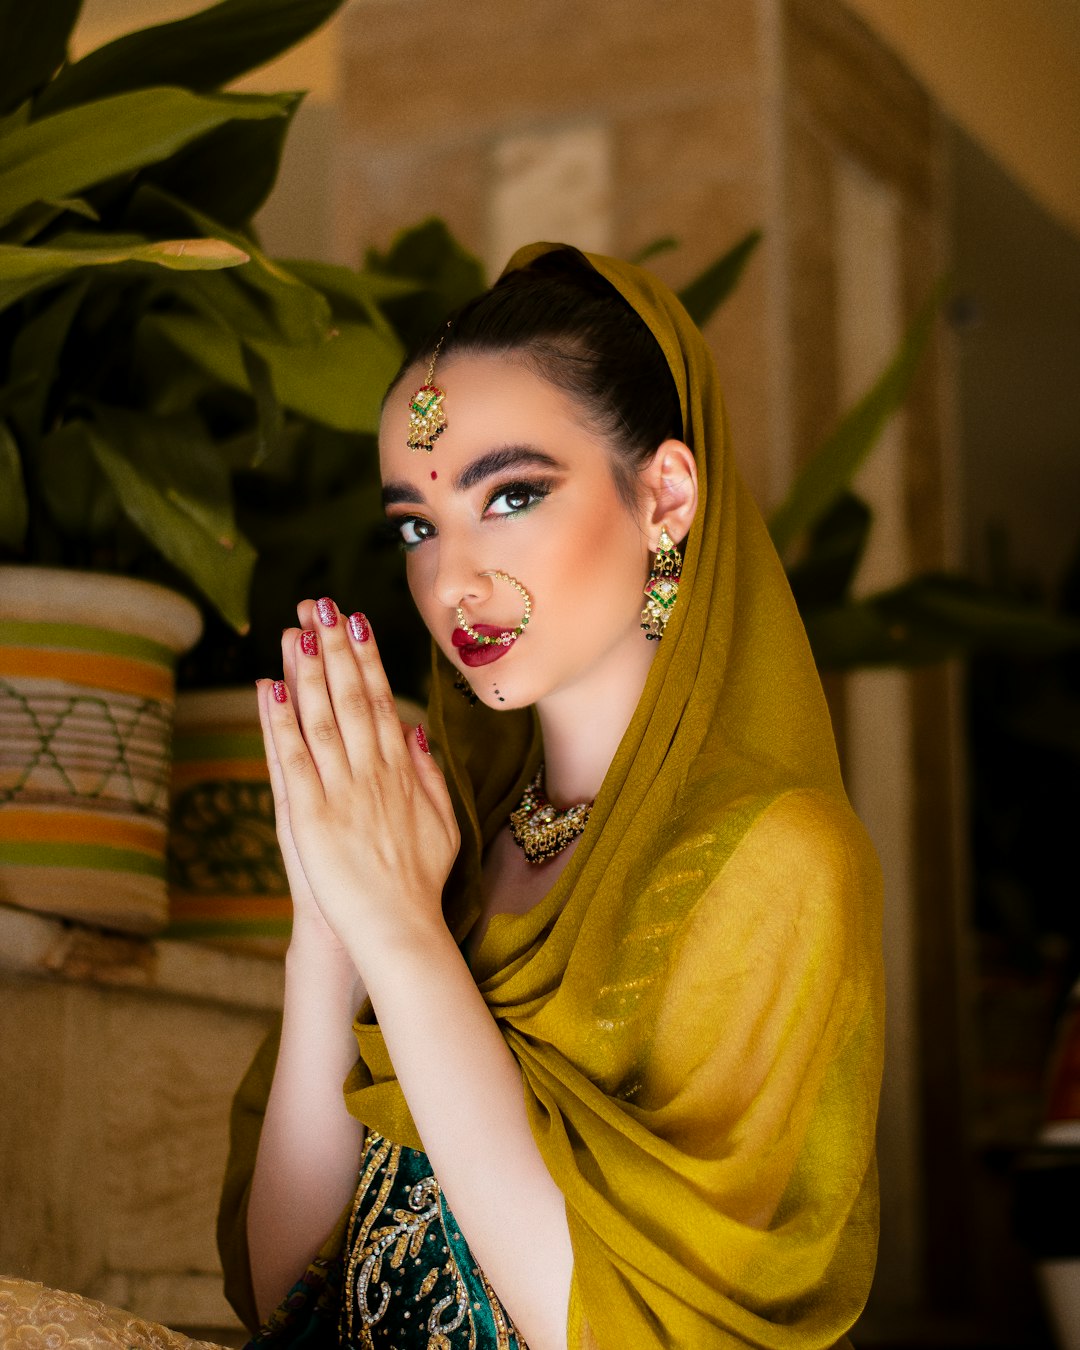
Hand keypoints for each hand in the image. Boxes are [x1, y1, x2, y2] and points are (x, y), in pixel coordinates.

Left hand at [258, 599, 459, 963]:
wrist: (398, 928)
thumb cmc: (420, 882)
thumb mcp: (443, 823)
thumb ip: (429, 775)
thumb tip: (416, 731)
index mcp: (402, 771)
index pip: (380, 701)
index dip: (366, 658)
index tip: (354, 620)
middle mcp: (372, 771)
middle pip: (350, 697)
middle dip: (334, 647)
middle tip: (320, 604)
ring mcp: (341, 791)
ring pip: (321, 717)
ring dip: (306, 670)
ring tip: (293, 629)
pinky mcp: (310, 815)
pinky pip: (292, 758)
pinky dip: (279, 720)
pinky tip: (268, 687)